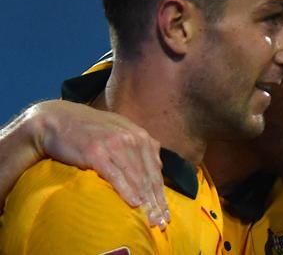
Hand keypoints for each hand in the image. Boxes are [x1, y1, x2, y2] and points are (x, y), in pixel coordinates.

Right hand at [29, 100, 168, 228]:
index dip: (162, 193)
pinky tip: (134, 203)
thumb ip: (139, 147)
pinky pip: (115, 174)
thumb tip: (157, 166)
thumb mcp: (121, 132)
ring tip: (151, 218)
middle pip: (148, 176)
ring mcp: (114, 144)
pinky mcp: (96, 152)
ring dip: (145, 201)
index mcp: (140, 135)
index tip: (165, 212)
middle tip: (161, 222)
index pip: (155, 169)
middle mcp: (131, 138)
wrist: (58, 120)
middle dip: (156, 202)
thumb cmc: (90, 129)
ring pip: (135, 177)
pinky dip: (126, 190)